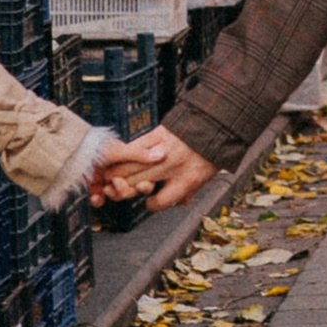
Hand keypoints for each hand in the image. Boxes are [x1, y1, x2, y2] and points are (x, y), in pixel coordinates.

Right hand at [100, 128, 218, 212]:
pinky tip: (122, 157)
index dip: (152, 205)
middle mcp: (172, 166)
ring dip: (116, 173)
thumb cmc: (211, 151)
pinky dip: (125, 154)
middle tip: (117, 189)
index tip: (150, 202)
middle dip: (123, 189)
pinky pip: (134, 147)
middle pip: (136, 183)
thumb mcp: (205, 176)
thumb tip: (181, 203)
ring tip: (110, 175)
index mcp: (187, 180)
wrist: (216, 121)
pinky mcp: (157, 133)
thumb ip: (190, 191)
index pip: (159, 201)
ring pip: (130, 165)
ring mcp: (162, 150)